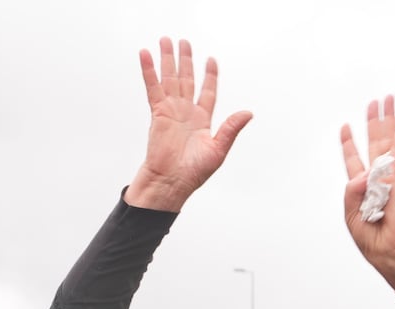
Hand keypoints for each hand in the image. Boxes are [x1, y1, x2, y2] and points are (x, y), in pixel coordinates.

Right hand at [125, 38, 251, 212]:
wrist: (171, 182)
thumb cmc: (193, 173)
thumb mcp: (218, 150)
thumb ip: (231, 128)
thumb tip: (248, 112)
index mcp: (202, 121)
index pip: (207, 91)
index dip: (209, 76)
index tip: (211, 60)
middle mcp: (186, 113)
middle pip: (186, 79)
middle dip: (186, 60)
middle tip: (183, 42)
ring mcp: (171, 111)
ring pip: (170, 79)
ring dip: (167, 60)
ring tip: (166, 40)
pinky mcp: (157, 113)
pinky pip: (153, 88)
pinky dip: (150, 72)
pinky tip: (146, 56)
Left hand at [340, 97, 394, 296]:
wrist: (393, 252)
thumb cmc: (374, 242)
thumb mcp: (353, 218)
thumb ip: (352, 193)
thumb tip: (362, 173)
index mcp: (362, 191)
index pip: (354, 162)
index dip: (350, 144)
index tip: (345, 127)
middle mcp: (376, 179)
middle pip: (374, 144)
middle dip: (374, 122)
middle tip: (376, 101)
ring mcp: (389, 177)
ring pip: (387, 141)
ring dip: (387, 119)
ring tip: (389, 98)